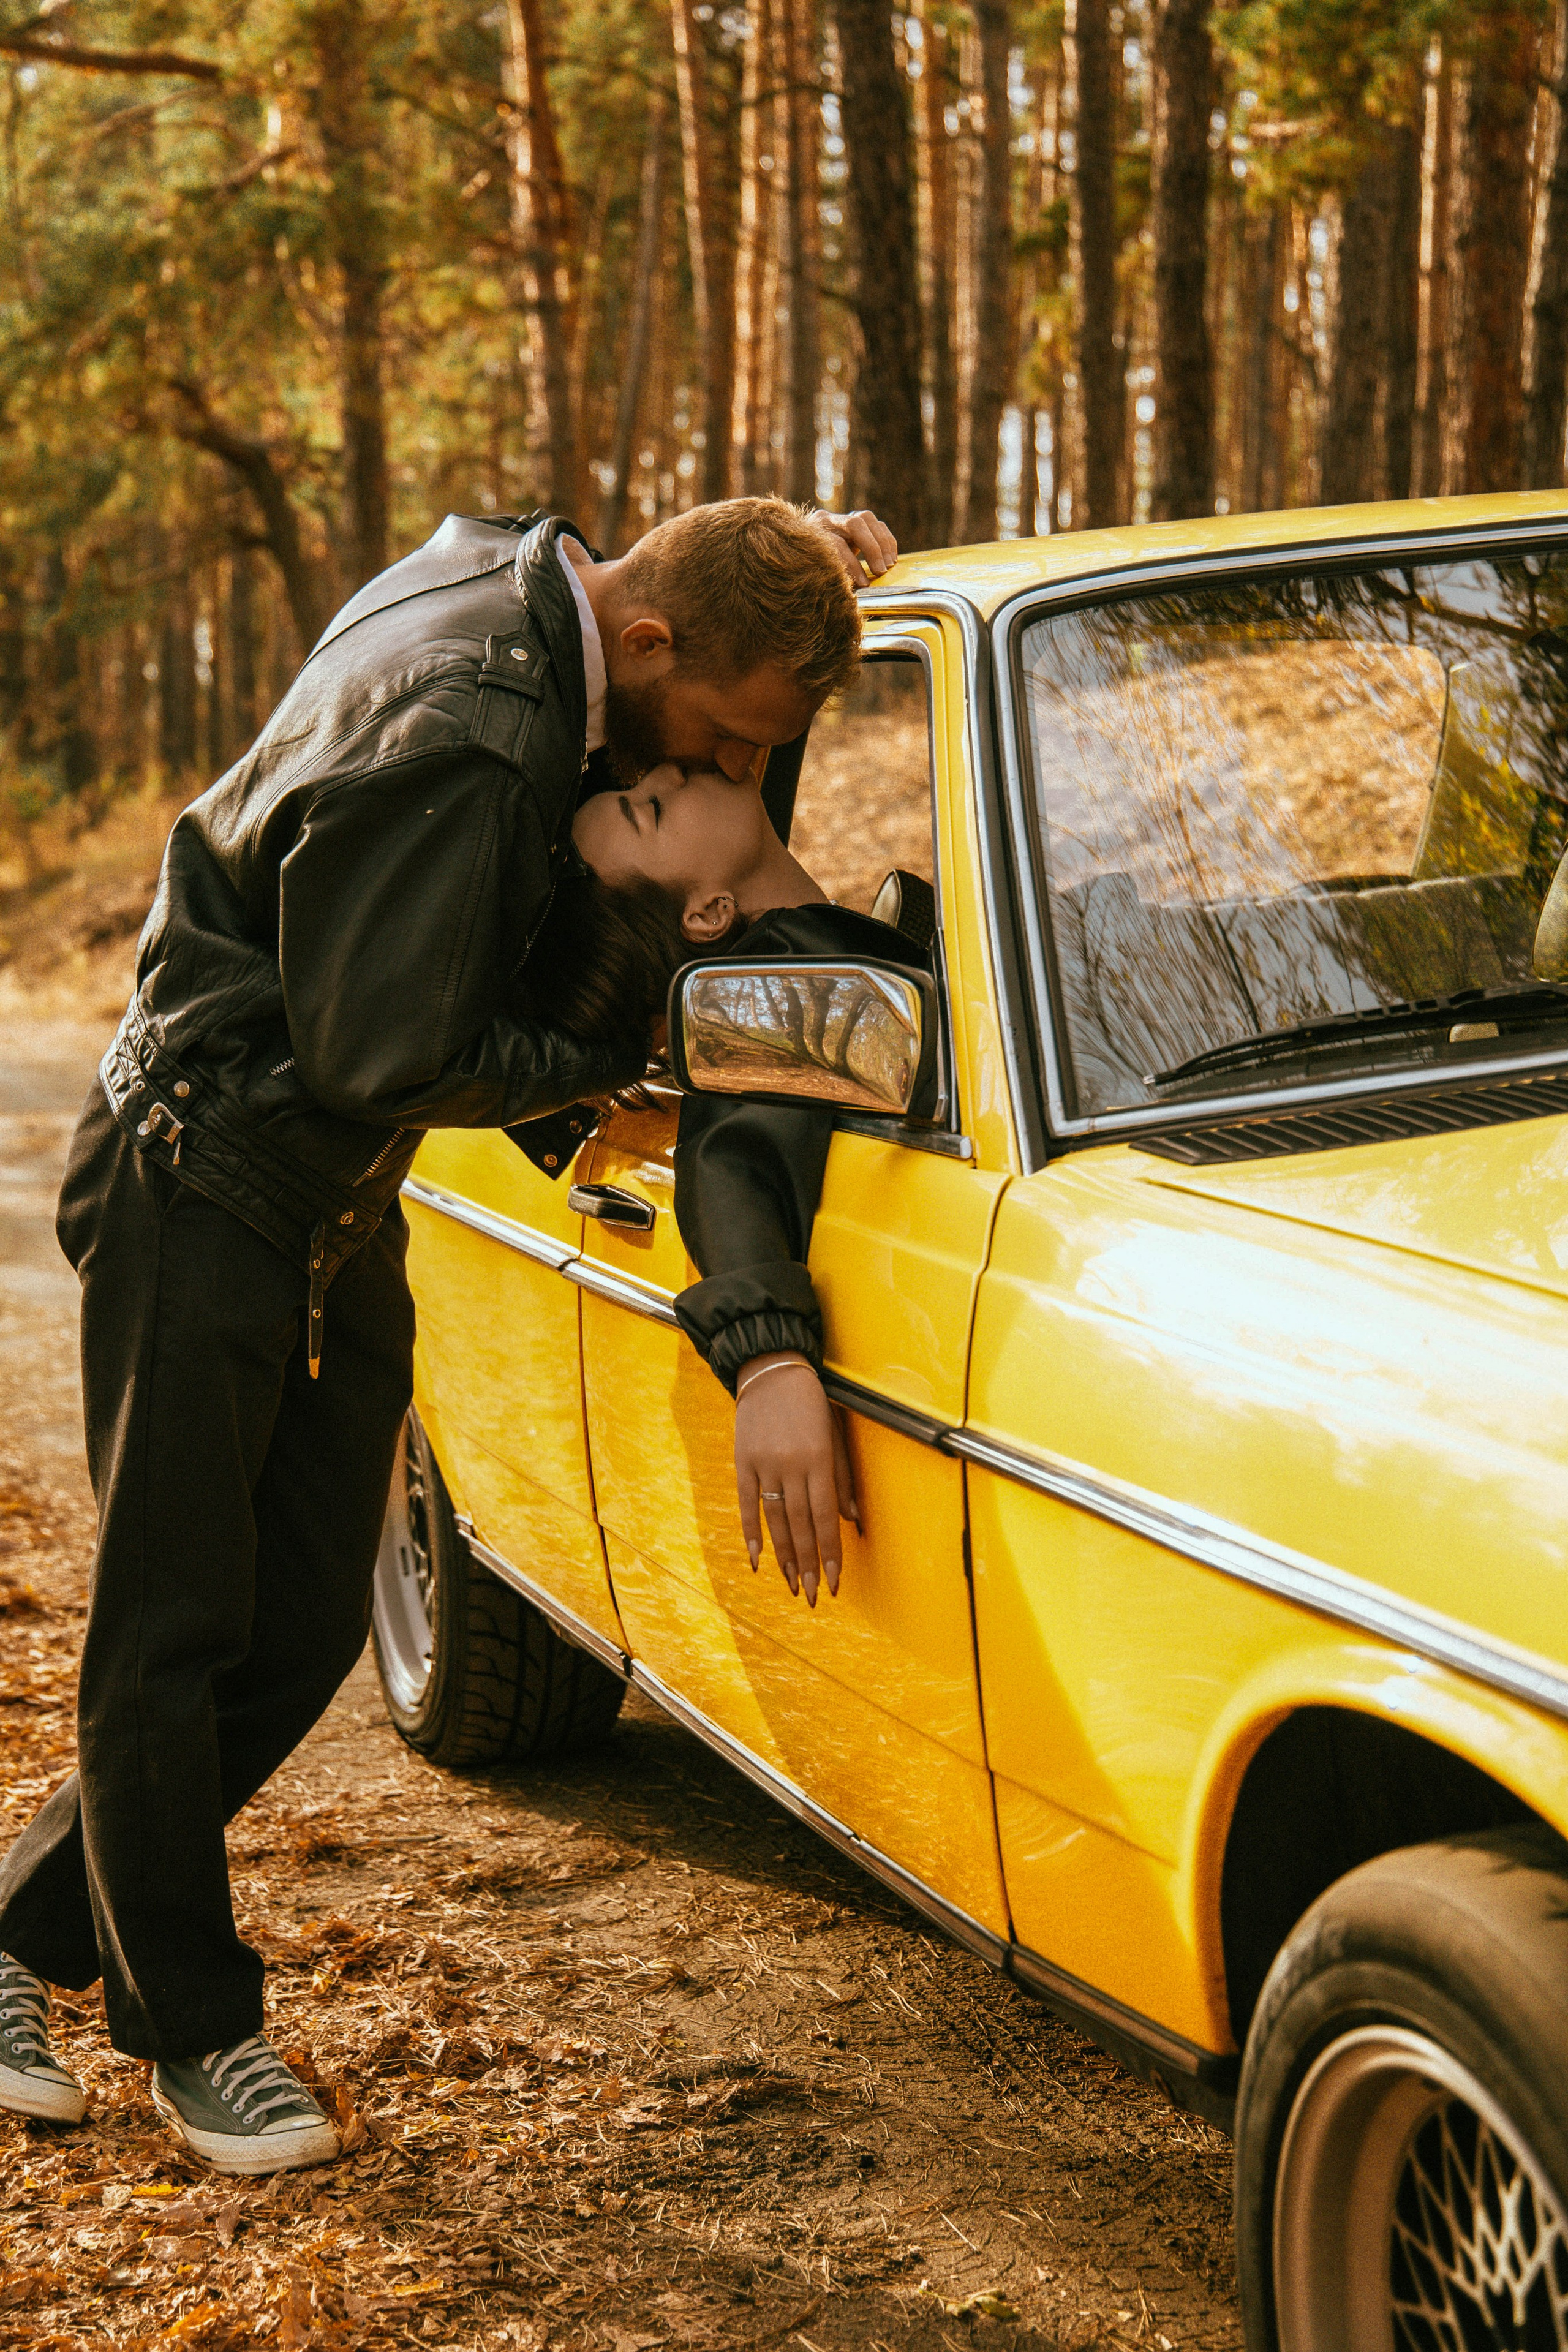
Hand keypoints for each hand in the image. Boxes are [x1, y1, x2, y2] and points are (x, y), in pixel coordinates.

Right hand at [734, 1355, 859, 1605]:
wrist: (771, 1369)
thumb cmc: (812, 1403)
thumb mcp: (834, 1435)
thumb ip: (842, 1479)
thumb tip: (851, 1520)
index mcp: (818, 1459)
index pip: (826, 1516)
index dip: (830, 1551)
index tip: (834, 1581)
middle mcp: (791, 1465)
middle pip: (800, 1525)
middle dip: (808, 1564)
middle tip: (811, 1596)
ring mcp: (764, 1464)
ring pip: (775, 1520)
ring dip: (784, 1556)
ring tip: (791, 1585)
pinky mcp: (743, 1461)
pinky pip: (746, 1504)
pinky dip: (751, 1533)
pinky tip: (757, 1560)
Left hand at [808, 508, 898, 585]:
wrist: (803, 556)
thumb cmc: (811, 573)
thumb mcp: (818, 576)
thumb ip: (834, 579)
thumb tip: (855, 592)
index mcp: (812, 534)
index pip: (837, 544)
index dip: (852, 565)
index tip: (864, 584)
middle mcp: (826, 520)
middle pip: (854, 524)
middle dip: (872, 549)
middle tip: (880, 571)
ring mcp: (841, 517)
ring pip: (866, 517)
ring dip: (882, 542)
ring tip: (889, 565)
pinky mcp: (855, 520)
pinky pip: (876, 523)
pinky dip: (887, 540)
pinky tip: (891, 558)